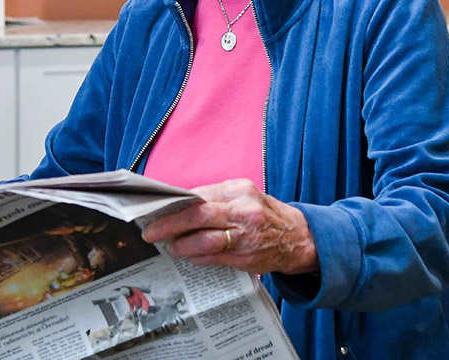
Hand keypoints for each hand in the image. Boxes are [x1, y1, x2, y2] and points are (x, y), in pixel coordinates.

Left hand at [141, 179, 318, 275]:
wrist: (297, 238)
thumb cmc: (263, 214)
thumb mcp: (243, 196)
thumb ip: (214, 198)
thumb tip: (178, 204)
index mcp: (239, 190)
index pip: (199, 196)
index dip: (174, 205)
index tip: (154, 210)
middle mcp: (243, 211)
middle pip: (197, 216)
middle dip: (169, 225)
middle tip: (150, 232)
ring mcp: (245, 236)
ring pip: (203, 241)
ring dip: (181, 245)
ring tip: (171, 246)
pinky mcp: (245, 258)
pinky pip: (213, 258)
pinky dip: (197, 257)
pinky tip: (190, 255)